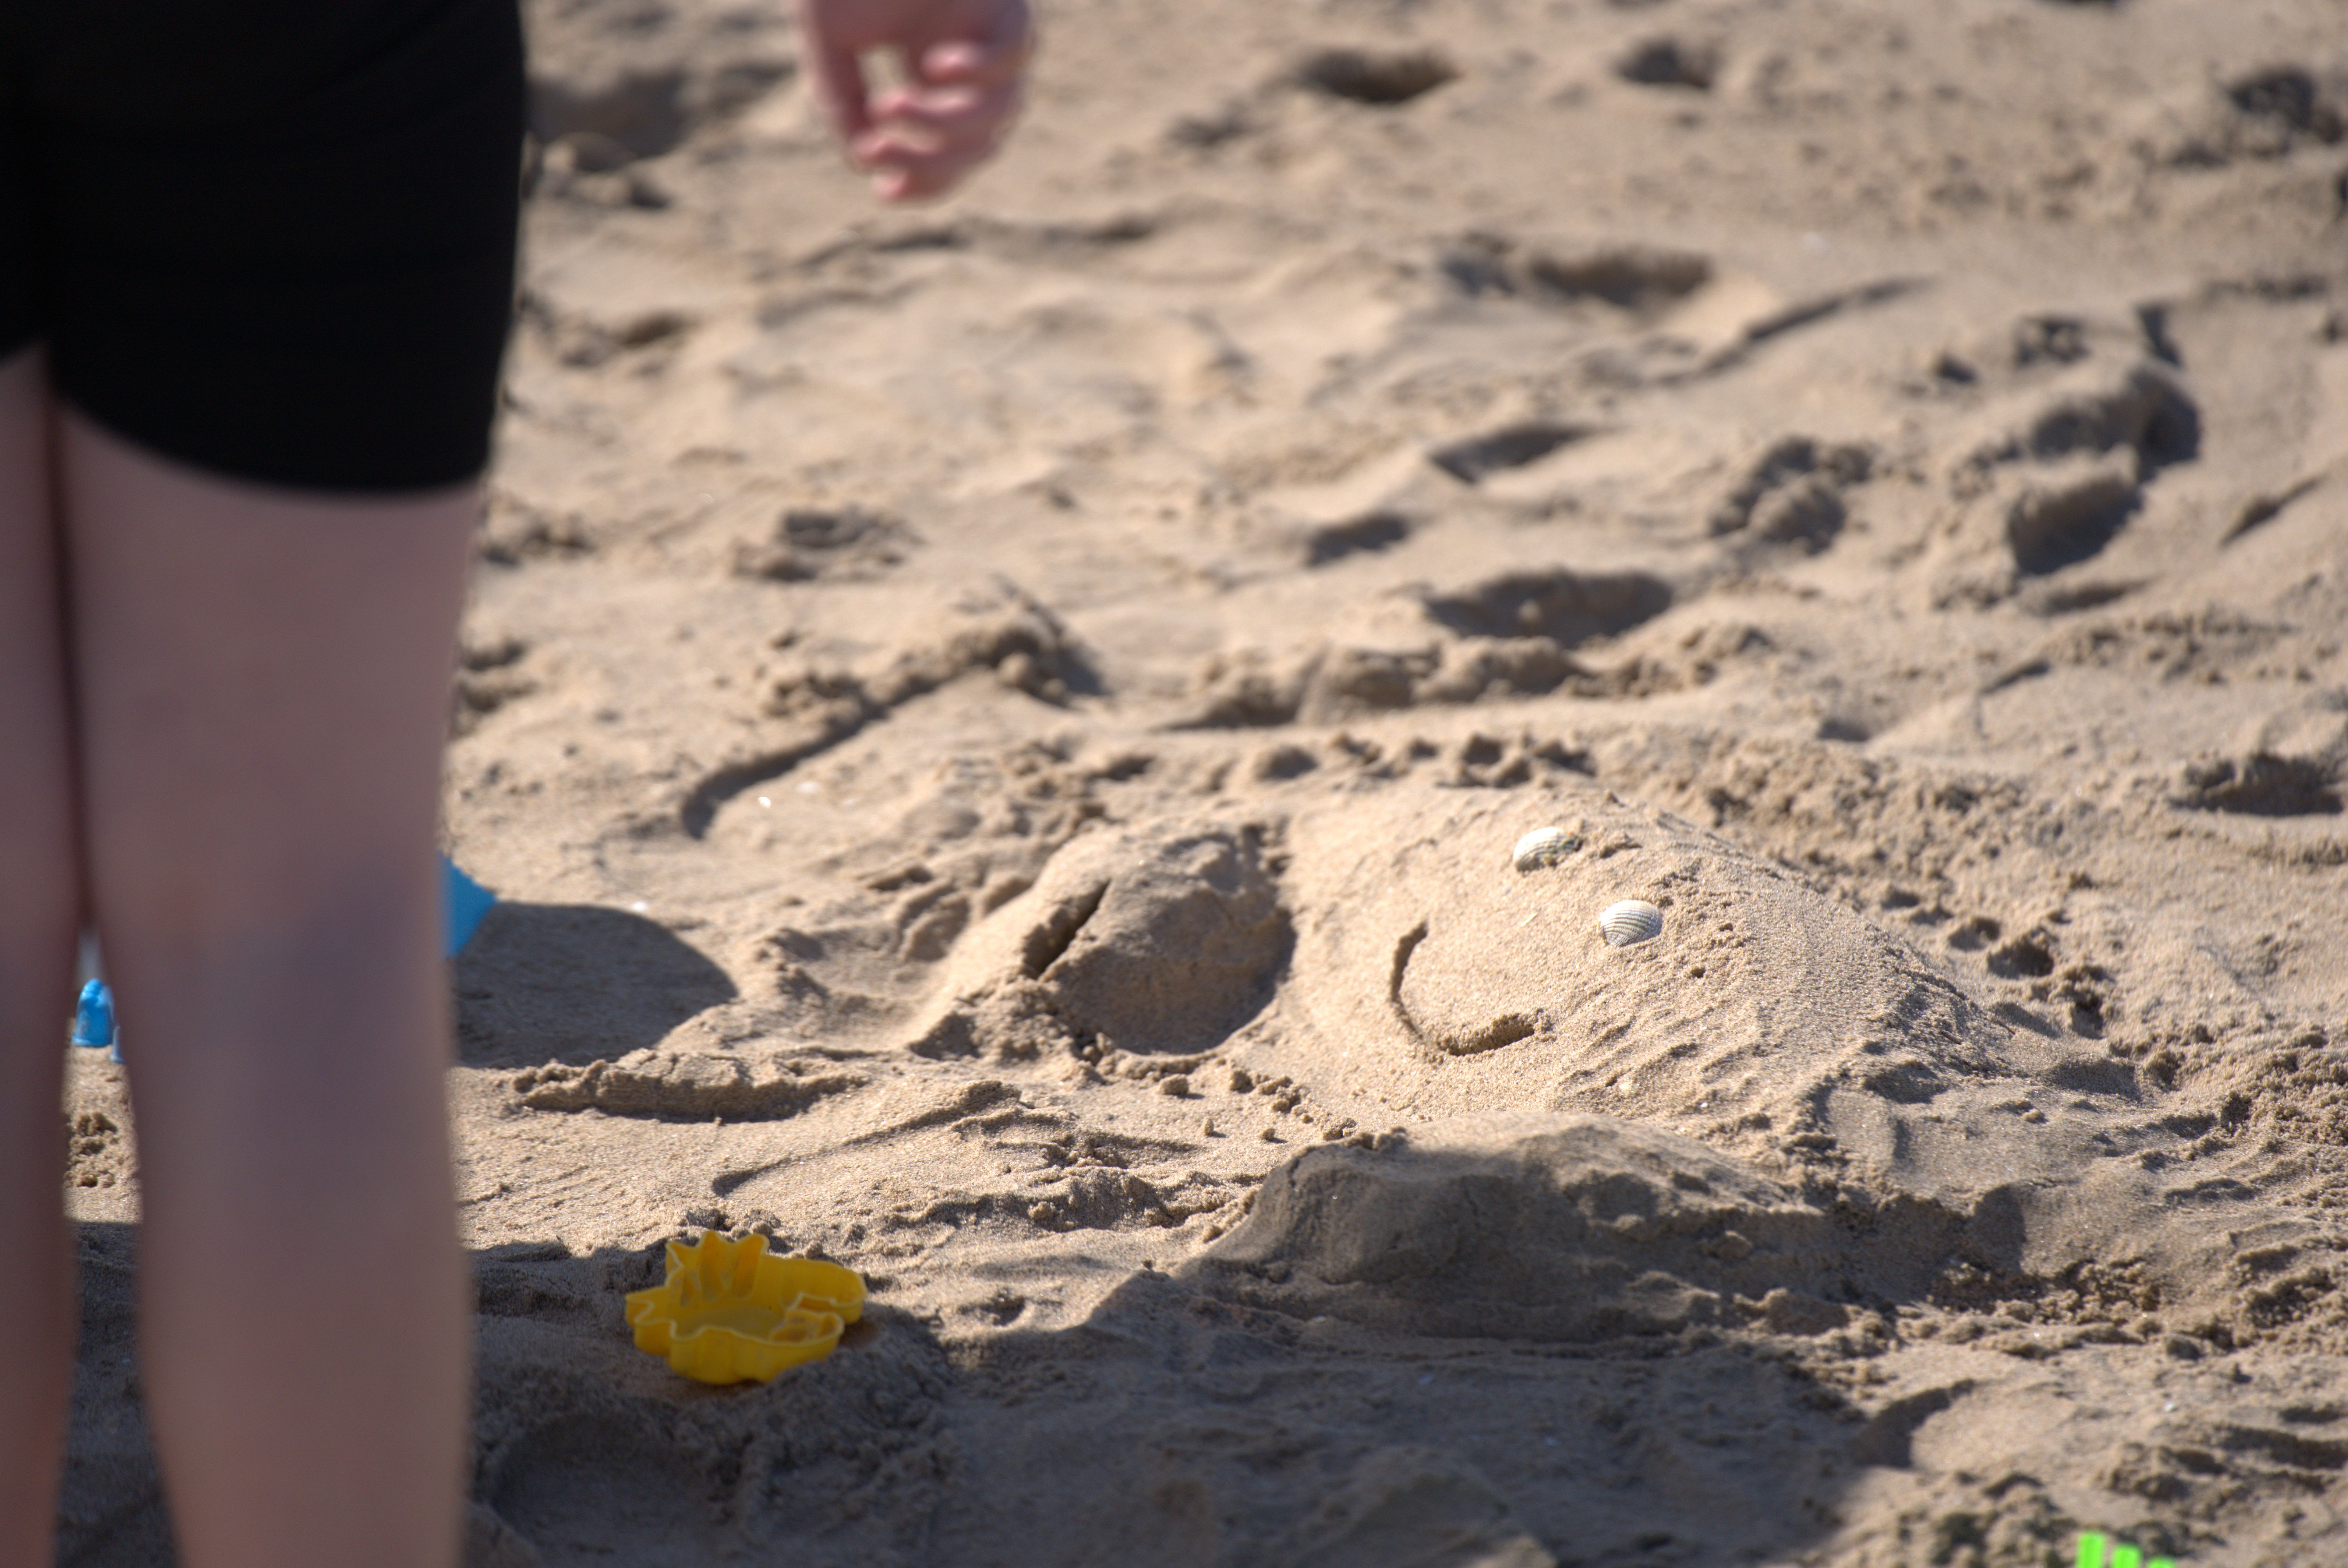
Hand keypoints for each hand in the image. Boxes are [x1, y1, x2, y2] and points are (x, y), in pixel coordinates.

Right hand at [795, 0, 1033, 201]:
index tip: (882, 194)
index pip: (950, 155)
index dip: (925, 184)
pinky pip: (1015, 55)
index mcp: (934, 73)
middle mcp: (973, 59)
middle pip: (982, 147)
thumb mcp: (828, 42)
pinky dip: (981, 74)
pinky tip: (936, 65)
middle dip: (931, 160)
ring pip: (1001, 114)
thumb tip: (866, 161)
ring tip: (890, 102)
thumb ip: (841, 102)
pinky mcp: (1006, 0)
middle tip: (876, 142)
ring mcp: (994, 30)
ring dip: (945, 125)